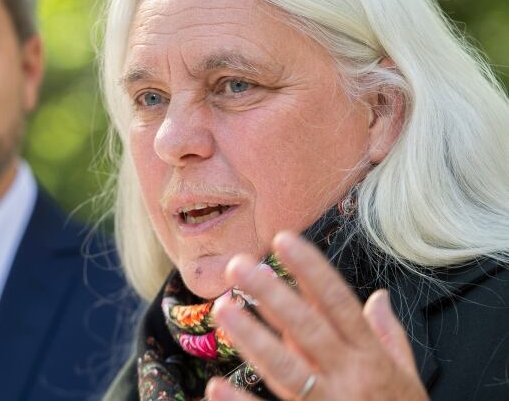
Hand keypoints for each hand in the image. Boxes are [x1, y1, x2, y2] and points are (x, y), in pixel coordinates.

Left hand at [205, 232, 428, 400]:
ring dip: (253, 338)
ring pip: (287, 369)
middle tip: (238, 265)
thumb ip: (389, 336)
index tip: (283, 239)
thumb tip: (379, 296)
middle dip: (272, 294)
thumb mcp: (408, 377)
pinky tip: (216, 386)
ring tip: (223, 309)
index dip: (311, 269)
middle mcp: (349, 378)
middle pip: (307, 329)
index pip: (339, 303)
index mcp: (371, 358)